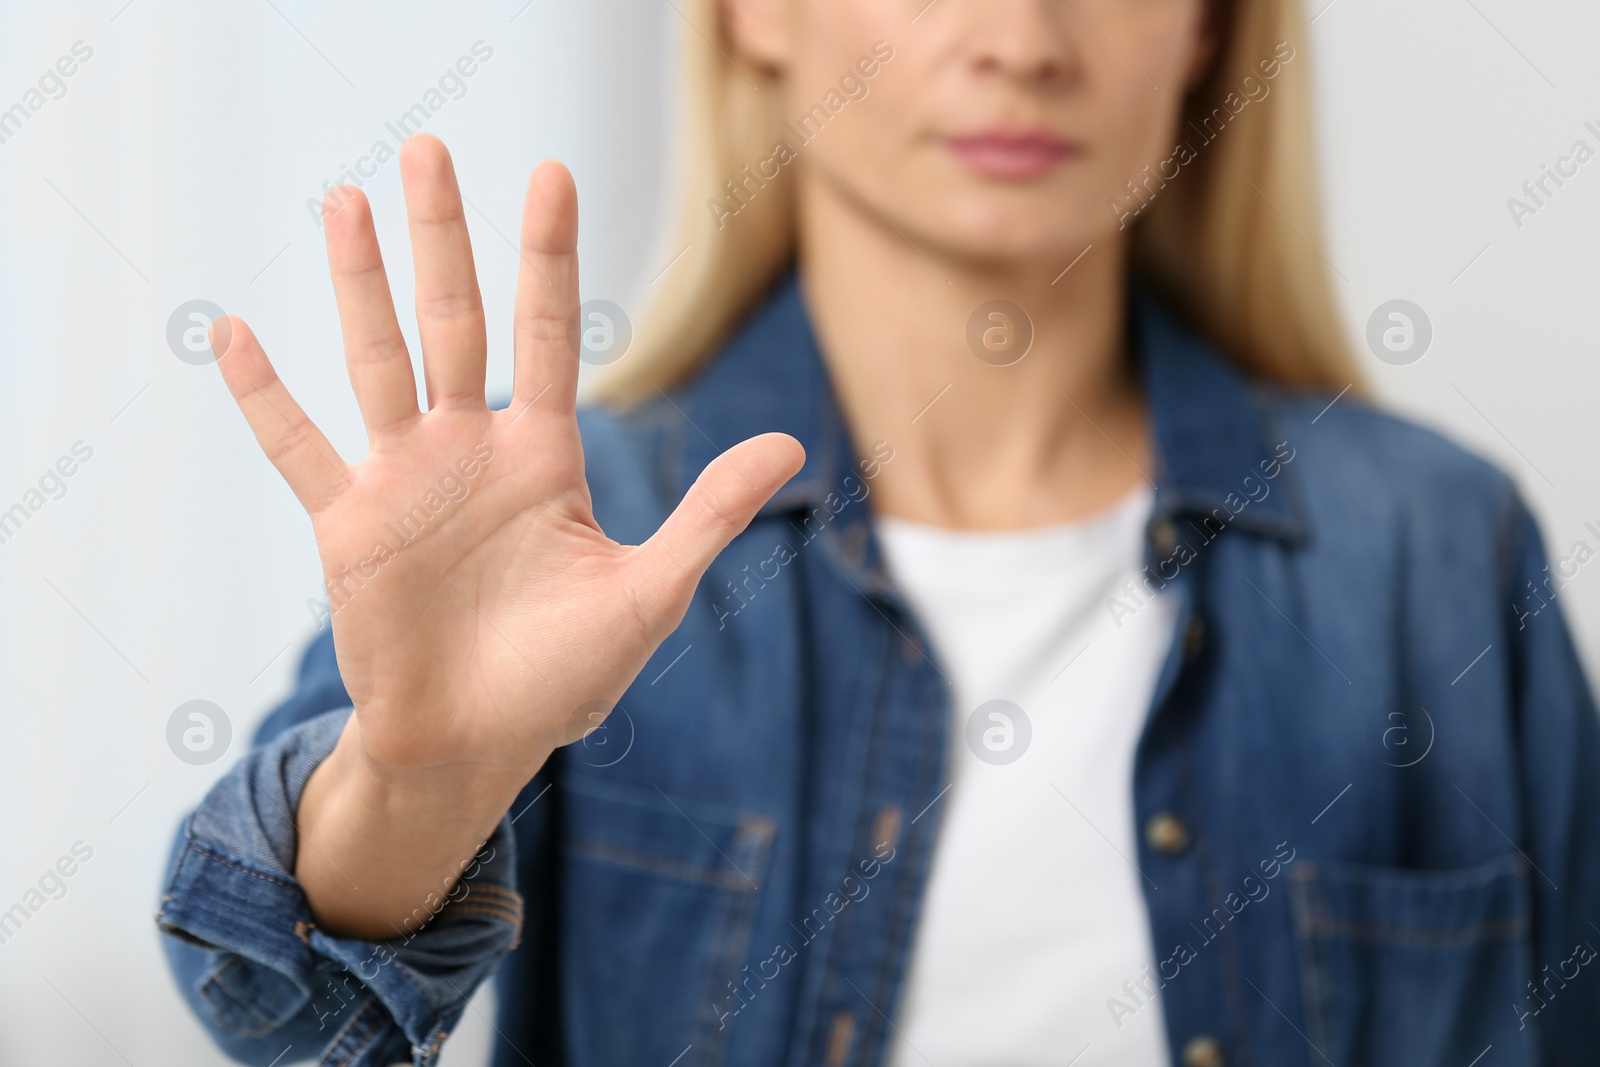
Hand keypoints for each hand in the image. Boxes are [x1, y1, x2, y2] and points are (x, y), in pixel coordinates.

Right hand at [212, 135, 801, 936]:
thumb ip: (708, 513)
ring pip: (378, 362)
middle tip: (428, 150)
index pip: (548, 334)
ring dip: (360, 286)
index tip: (550, 175)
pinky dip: (268, 398)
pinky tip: (234, 332)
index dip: (550, 257)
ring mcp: (406, 482)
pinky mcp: (349, 526)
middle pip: (456, 323)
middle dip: (444, 239)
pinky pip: (300, 451)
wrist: (479, 746)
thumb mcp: (650, 591)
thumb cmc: (567, 675)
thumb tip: (793, 446)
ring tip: (344, 201)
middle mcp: (471, 451)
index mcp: (543, 456)